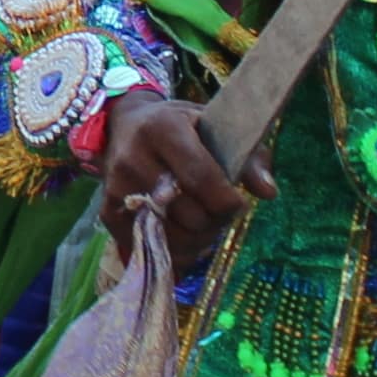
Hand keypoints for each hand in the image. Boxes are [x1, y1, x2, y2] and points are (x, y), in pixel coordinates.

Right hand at [95, 97, 268, 258]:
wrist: (126, 124)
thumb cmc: (181, 127)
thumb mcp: (215, 127)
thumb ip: (249, 156)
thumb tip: (269, 192)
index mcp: (163, 129)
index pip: (202, 178)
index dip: (228, 201)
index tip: (238, 202)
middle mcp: (133, 158)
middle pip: (189, 214)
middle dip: (215, 221)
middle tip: (218, 211)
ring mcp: (116, 188)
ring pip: (171, 237)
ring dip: (197, 241)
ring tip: (203, 223)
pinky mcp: (107, 212)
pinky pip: (148, 248)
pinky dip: (173, 251)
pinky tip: (183, 236)